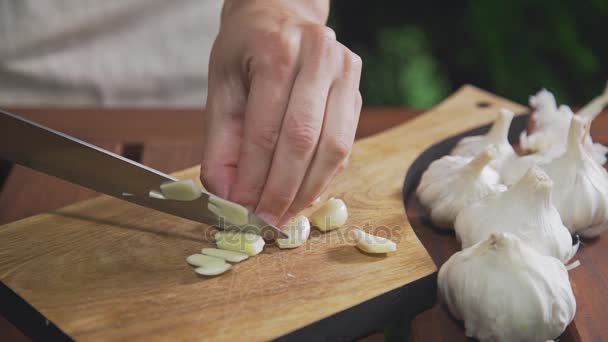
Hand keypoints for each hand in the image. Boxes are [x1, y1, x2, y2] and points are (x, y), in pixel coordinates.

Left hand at [201, 0, 361, 225]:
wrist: (282, 15)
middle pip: (305, 139)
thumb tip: (228, 197)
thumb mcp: (221, 87)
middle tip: (265, 221)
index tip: (243, 208)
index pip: (267, 127)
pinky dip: (324, 178)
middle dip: (283, 189)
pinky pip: (344, 145)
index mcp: (277, 49)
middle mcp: (319, 56)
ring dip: (308, 190)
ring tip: (285, 216)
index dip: (256, 175)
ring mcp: (346, 72)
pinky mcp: (357, 92)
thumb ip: (222, 144)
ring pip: (333, 147)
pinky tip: (304, 195)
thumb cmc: (246, 51)